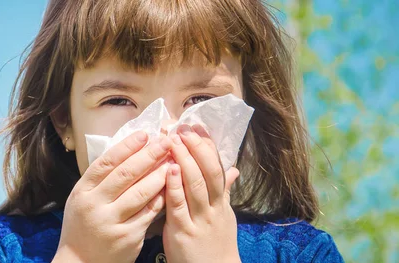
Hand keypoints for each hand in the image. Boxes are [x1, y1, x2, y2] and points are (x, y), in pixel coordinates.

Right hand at [53, 131, 171, 262]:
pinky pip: (150, 212)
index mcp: (82, 191)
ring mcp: (112, 222)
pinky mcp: (129, 236)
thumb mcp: (82, 198)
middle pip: (126, 174)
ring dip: (160, 174)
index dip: (127, 146)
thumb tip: (128, 150)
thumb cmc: (83, 226)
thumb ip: (101, 179)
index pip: (106, 163)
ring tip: (173, 160)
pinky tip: (171, 185)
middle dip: (149, 155)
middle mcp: (95, 205)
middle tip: (166, 141)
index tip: (145, 134)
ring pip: (141, 192)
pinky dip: (161, 196)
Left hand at [162, 124, 240, 262]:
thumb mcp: (223, 216)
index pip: (217, 167)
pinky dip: (174, 186)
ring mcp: (200, 219)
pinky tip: (168, 170)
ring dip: (184, 159)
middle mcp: (214, 207)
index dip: (208, 146)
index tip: (197, 126)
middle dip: (196, 147)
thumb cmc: (214, 243)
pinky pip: (179, 206)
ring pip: (196, 185)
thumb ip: (225, 191)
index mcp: (221, 202)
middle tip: (182, 128)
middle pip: (209, 171)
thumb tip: (234, 169)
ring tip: (173, 140)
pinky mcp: (184, 232)